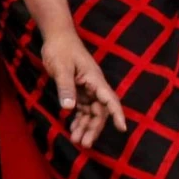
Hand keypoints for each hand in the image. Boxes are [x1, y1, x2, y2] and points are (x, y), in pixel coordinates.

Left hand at [38, 28, 127, 149]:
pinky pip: (82, 107)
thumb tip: (69, 108)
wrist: (56, 36)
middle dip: (93, 128)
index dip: (117, 114)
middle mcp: (94, 86)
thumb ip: (65, 87)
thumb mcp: (61, 68)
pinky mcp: (78, 88)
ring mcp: (87, 88)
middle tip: (84, 143)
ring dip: (85, 126)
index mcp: (95, 79)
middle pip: (100, 110)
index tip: (122, 128)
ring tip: (77, 140)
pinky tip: (73, 128)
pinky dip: (78, 118)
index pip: (110, 100)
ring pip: (91, 111)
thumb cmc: (60, 48)